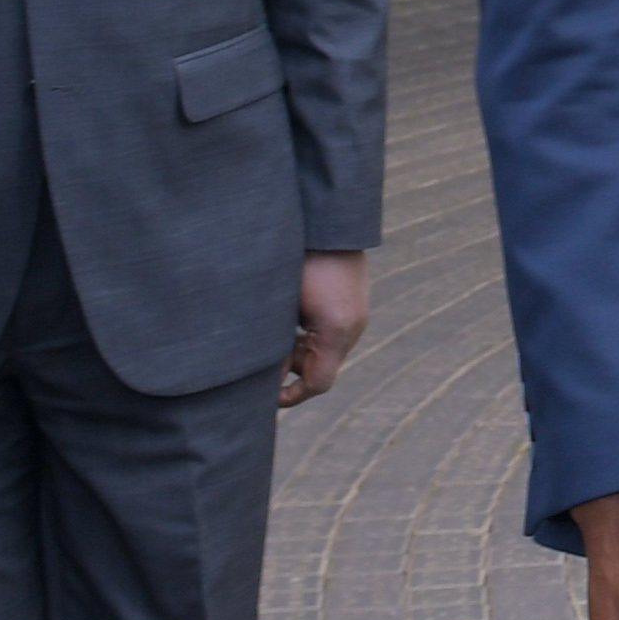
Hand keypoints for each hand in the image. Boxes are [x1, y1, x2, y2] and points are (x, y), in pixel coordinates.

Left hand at [277, 254, 371, 407]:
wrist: (327, 222)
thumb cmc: (298, 259)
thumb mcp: (281, 305)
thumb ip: (275, 342)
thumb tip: (266, 371)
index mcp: (336, 330)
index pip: (317, 383)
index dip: (291, 396)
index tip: (268, 397)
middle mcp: (352, 326)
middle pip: (322, 368)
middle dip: (292, 369)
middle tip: (262, 362)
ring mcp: (356, 313)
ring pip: (326, 349)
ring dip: (300, 350)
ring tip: (273, 334)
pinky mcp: (353, 301)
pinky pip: (332, 331)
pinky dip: (310, 334)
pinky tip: (289, 318)